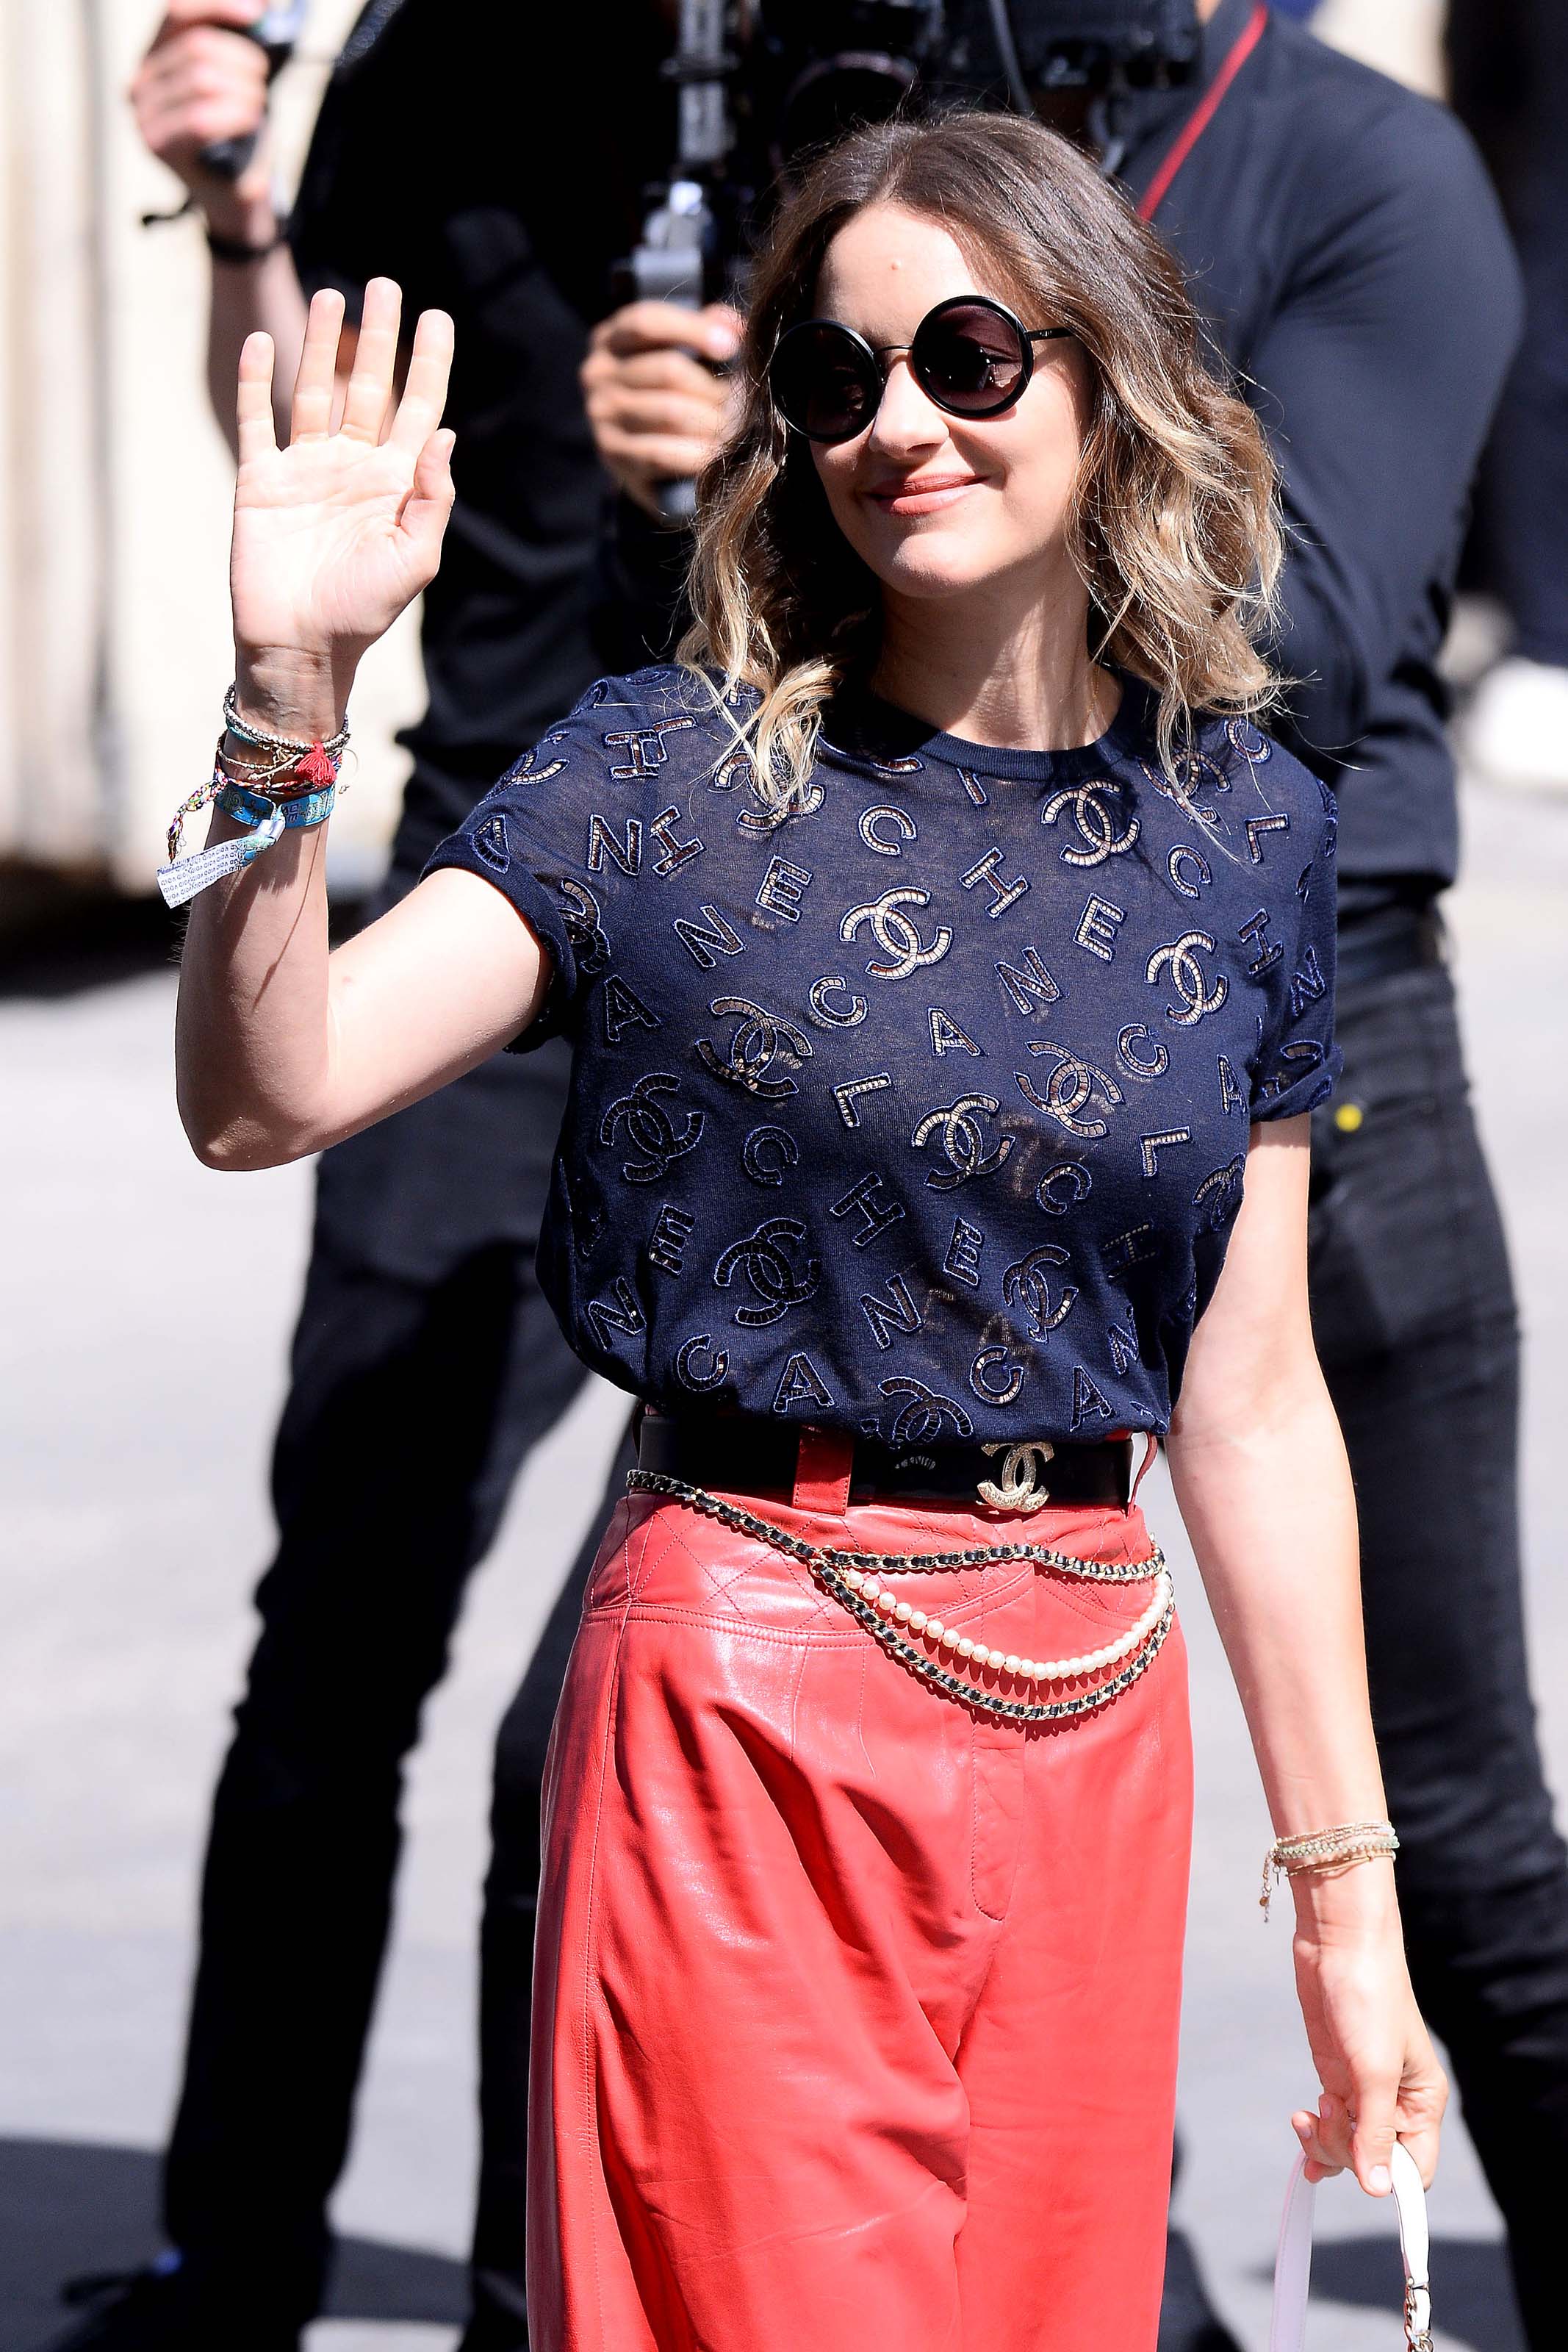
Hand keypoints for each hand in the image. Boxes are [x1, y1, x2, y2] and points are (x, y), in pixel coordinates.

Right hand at [129, 2, 274, 239]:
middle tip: (261, 85)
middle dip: (243, 62)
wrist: (233, 197)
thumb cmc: (237, 136)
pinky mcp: (157, 144)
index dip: (219, 7)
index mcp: (155, 55)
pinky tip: (250, 122)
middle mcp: (140, 80)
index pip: (178, 12)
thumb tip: (261, 6)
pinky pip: (200, 117)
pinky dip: (236, 116)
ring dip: (245, 91)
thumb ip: (239, 43)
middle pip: (198, 47)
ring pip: (202, 79)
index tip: (259, 14)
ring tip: (257, 107)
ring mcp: (144, 113)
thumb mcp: (237, 82)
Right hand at [230, 280, 454, 728]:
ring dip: (320, 343)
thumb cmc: (363, 612)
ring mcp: (306, 470)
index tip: (438, 317)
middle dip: (379, 337)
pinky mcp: (261, 481)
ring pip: (314, 392)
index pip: (419, 409)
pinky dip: (257, 381)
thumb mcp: (415, 559)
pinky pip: (257, 420)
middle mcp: (353, 467)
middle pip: (369, 386)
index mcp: (396, 484)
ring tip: (331, 296)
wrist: (301, 648)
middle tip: (386, 285)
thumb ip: (433, 497)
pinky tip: (265, 341)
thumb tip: (444, 430)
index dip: (429, 363)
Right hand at [580, 300, 742, 515]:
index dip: (693, 329)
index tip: (732, 345)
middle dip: (712, 386)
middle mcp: (597, 372)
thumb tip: (736, 325)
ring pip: (670, 413)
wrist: (641, 454)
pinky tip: (716, 454)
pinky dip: (697, 454)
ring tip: (736, 427)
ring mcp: (601, 415)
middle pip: (667, 370)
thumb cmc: (668, 390)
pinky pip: (662, 453)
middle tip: (742, 400)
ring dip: (712, 421)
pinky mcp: (612, 454)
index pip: (648, 322)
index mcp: (611, 336)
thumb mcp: (679, 350)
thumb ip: (704, 327)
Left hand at [1289, 1867, 1446, 2193]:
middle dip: (1345, 2150)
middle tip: (1327, 2112)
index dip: (1388, 2180)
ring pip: (1347, 2144)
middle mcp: (1396, 2100)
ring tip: (1307, 2115)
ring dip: (1324, 2141)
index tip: (1359, 2174)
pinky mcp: (1336, 2073)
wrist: (1339, 1943)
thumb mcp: (1373, 2071)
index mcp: (1422, 2102)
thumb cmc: (1369, 1997)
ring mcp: (1363, 2089)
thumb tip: (1378, 2190)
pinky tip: (1302, 2128)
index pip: (1414, 2168)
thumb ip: (1375, 2132)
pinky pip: (1330, 2122)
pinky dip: (1315, 2133)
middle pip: (1374, 2160)